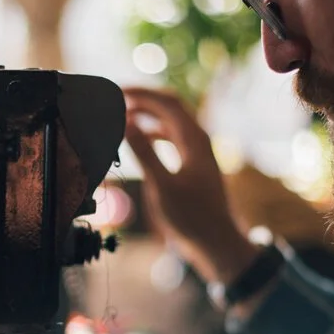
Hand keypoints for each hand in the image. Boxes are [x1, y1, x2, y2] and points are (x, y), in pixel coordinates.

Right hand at [123, 87, 256, 283]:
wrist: (216, 241)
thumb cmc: (191, 217)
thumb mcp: (162, 186)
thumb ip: (144, 153)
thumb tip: (126, 122)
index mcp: (193, 140)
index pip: (167, 102)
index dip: (142, 93)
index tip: (117, 92)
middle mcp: (198, 139)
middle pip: (171, 106)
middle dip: (144, 99)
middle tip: (117, 98)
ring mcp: (198, 151)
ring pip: (172, 121)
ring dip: (149, 114)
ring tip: (124, 116)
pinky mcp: (195, 163)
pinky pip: (173, 136)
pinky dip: (154, 131)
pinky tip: (140, 138)